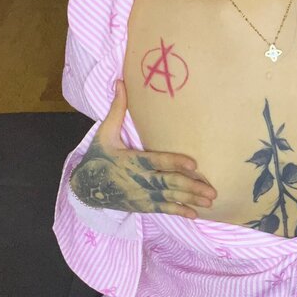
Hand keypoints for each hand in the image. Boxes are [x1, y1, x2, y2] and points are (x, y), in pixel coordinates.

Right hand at [71, 80, 217, 218]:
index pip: (156, 161)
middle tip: (212, 189)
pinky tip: (194, 214)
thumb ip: (116, 109)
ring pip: (169, 197)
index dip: (174, 162)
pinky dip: (178, 211)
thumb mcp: (104, 133)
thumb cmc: (97, 157)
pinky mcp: (141, 205)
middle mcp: (137, 179)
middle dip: (191, 187)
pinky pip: (162, 209)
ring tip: (210, 201)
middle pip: (168, 183)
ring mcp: (140, 194)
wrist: (84, 188)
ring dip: (190, 199)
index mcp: (130, 160)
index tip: (193, 164)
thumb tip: (120, 82)